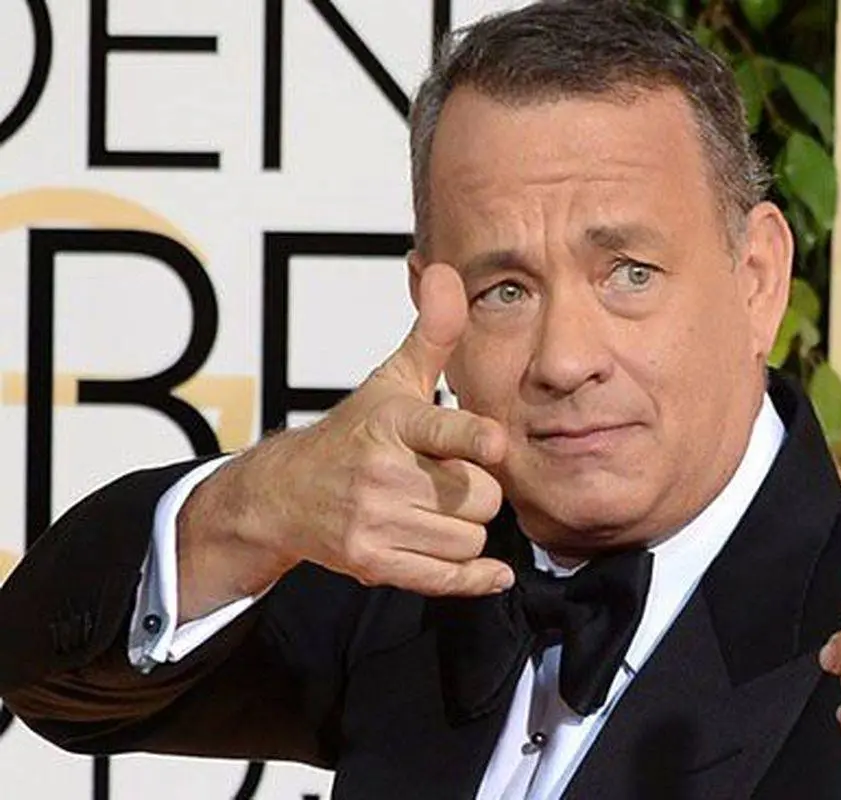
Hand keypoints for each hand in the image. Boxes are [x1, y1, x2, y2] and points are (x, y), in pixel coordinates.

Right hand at [179, 263, 513, 618]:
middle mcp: (382, 473)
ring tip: (441, 511)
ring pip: (470, 539)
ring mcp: (374, 522)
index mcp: (392, 423)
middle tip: (455, 480)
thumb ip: (431, 333)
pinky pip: (447, 579)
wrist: (284, 494)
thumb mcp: (391, 379)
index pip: (438, 430)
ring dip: (469, 530)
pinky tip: (490, 572)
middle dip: (479, 491)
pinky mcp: (372, 564)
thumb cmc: (353, 432)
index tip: (494, 443)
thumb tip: (444, 271)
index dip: (470, 438)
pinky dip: (475, 578)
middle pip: (479, 496)